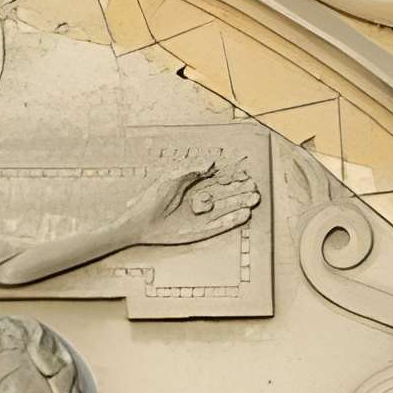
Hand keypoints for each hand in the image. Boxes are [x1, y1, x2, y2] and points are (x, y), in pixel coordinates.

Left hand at [142, 155, 264, 245]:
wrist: (138, 222)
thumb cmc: (150, 198)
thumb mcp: (171, 178)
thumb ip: (191, 170)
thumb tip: (211, 162)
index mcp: (195, 186)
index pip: (219, 179)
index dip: (232, 176)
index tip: (245, 173)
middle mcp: (201, 201)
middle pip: (226, 194)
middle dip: (240, 190)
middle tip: (254, 186)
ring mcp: (201, 217)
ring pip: (226, 209)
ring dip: (240, 204)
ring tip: (254, 198)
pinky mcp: (199, 231)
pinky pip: (219, 226)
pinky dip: (231, 220)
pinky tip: (244, 214)